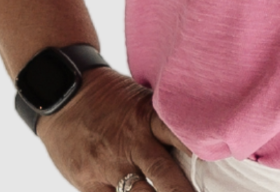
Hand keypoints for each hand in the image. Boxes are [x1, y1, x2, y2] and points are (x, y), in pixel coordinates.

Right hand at [36, 67, 193, 190]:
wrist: (62, 96)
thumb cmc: (110, 98)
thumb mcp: (140, 100)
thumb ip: (162, 121)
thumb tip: (197, 137)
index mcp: (146, 117)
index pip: (178, 133)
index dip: (198, 148)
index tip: (217, 158)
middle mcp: (130, 143)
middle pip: (163, 173)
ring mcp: (108, 166)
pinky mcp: (88, 183)